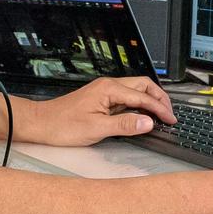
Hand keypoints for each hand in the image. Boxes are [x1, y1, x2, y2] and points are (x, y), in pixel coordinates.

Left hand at [26, 76, 175, 146]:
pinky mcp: (101, 98)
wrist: (42, 123)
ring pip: (135, 89)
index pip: (142, 97)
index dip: (159, 109)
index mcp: (109, 89)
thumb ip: (125, 125)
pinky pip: (126, 97)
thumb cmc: (63, 125)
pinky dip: (138, 104)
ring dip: (149, 99)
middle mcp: (108, 86)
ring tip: (160, 114)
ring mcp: (105, 91)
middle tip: (169, 113)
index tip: (170, 119)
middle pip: (143, 85)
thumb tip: (148, 122)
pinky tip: (141, 115)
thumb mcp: (97, 128)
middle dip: (159, 98)